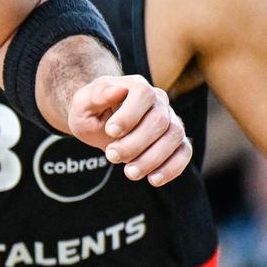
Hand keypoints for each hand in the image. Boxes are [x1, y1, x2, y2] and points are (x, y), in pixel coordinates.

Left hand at [67, 75, 191, 186]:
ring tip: (129, 172)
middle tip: (111, 156)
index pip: (143, 94)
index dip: (129, 115)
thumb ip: (97, 96)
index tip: (110, 131)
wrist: (99, 122)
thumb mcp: (83, 104)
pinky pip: (184, 152)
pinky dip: (172, 168)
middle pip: (159, 120)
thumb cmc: (90, 111)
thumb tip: (119, 89)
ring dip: (152, 158)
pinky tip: (153, 180)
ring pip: (174, 137)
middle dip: (135, 143)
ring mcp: (170, 120)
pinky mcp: (176, 141)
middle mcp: (159, 101)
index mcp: (136, 86)